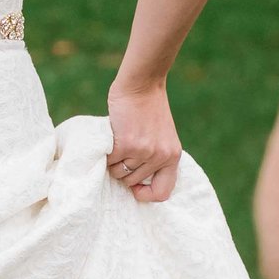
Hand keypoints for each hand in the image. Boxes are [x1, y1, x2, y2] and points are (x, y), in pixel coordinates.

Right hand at [106, 79, 180, 202]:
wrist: (142, 84)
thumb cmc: (149, 107)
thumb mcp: (162, 135)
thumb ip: (155, 155)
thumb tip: (134, 180)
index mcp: (173, 156)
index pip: (163, 192)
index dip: (147, 194)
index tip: (136, 186)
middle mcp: (160, 157)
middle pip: (133, 181)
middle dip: (124, 171)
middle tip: (121, 154)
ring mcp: (143, 151)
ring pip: (119, 173)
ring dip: (113, 162)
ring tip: (116, 144)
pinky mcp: (126, 144)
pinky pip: (110, 161)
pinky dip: (105, 153)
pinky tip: (110, 138)